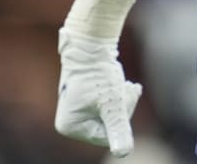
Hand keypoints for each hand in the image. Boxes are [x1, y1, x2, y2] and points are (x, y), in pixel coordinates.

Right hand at [55, 29, 142, 157]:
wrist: (91, 42)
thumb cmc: (99, 73)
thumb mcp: (112, 103)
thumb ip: (119, 128)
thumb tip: (123, 154)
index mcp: (70, 127)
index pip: (106, 137)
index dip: (120, 119)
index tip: (123, 97)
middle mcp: (70, 121)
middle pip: (108, 126)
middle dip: (123, 108)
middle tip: (126, 87)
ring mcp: (77, 109)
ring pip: (111, 114)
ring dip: (123, 100)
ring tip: (126, 84)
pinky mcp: (85, 98)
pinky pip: (108, 105)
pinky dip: (119, 95)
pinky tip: (126, 84)